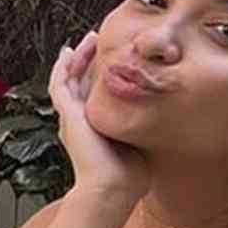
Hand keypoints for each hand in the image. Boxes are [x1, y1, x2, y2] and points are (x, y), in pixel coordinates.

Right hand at [50, 32, 148, 204]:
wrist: (111, 188)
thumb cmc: (129, 175)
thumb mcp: (140, 142)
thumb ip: (145, 126)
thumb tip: (167, 115)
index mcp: (95, 126)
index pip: (96, 93)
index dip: (102, 73)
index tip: (115, 58)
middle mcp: (79, 119)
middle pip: (81, 81)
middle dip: (89, 59)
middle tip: (99, 40)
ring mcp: (71, 116)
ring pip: (69, 78)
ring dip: (77, 58)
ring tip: (89, 39)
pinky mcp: (68, 114)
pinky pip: (60, 84)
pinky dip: (62, 67)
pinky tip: (69, 52)